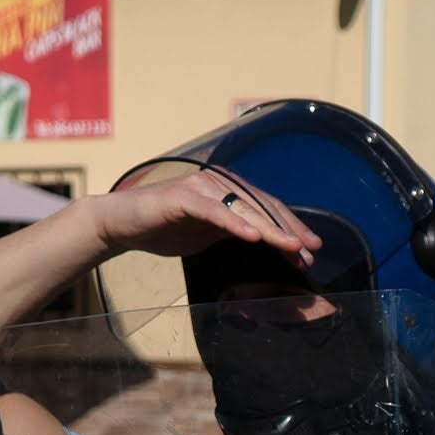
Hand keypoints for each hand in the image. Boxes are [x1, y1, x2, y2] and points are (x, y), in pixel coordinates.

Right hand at [87, 168, 321, 267]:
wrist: (123, 224)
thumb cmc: (166, 227)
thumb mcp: (209, 234)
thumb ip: (236, 231)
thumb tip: (270, 242)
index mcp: (228, 191)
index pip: (267, 208)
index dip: (291, 228)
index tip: (311, 251)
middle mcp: (218, 184)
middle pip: (262, 206)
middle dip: (289, 229)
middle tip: (310, 250)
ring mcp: (201, 188)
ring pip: (242, 207)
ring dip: (269, 228)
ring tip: (290, 245)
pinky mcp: (182, 197)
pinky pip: (214, 211)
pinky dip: (234, 223)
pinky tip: (252, 237)